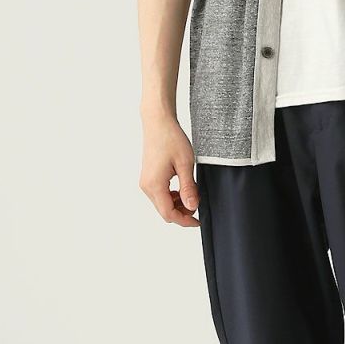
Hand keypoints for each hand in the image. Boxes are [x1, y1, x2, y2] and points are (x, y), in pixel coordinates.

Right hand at [139, 112, 199, 226]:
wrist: (158, 122)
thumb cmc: (171, 139)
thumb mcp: (185, 164)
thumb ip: (188, 188)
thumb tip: (192, 207)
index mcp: (154, 185)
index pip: (169, 214)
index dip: (185, 220)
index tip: (198, 221)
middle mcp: (146, 186)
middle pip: (164, 211)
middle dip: (182, 213)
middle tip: (197, 204)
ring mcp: (146, 182)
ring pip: (162, 204)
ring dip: (177, 204)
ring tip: (192, 193)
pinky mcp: (148, 177)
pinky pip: (159, 195)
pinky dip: (171, 196)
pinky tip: (183, 188)